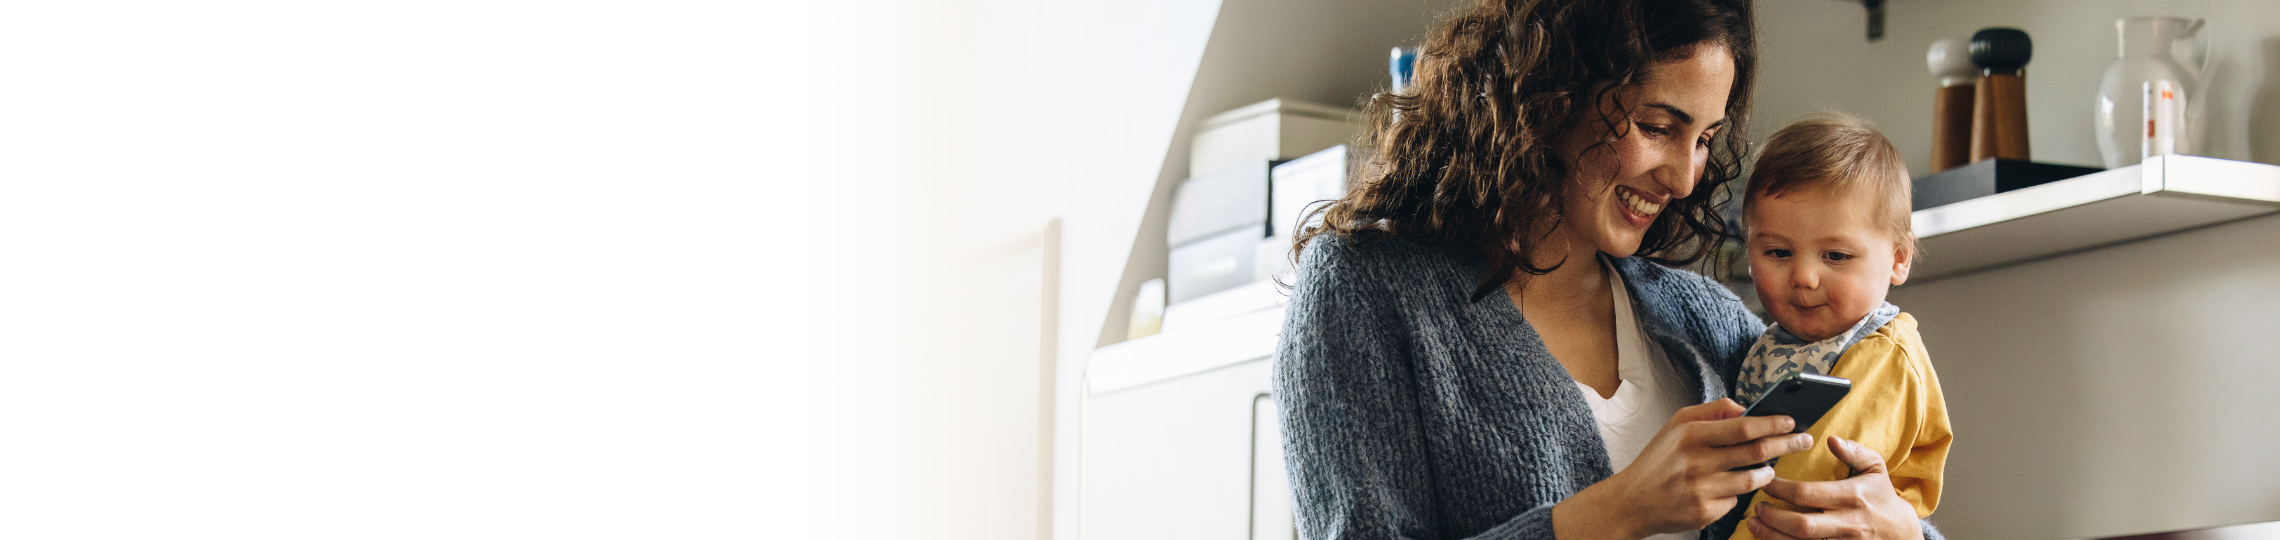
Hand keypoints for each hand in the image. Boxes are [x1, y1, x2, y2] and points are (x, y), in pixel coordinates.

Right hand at [1554, 399, 1814, 539]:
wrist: (1632, 501)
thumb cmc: (1659, 460)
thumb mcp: (1676, 425)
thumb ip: (1711, 411)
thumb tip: (1745, 407)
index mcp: (1689, 435)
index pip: (1742, 427)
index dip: (1771, 423)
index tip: (1791, 420)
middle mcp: (1696, 462)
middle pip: (1755, 451)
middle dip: (1786, 444)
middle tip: (1804, 440)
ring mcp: (1701, 490)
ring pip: (1753, 479)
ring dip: (1769, 472)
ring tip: (1770, 467)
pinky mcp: (1705, 512)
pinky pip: (1736, 499)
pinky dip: (1741, 491)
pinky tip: (1735, 486)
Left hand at [1745, 436, 1924, 539]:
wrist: (1904, 535)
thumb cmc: (1882, 498)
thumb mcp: (1875, 469)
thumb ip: (1854, 452)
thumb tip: (1831, 439)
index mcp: (1852, 497)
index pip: (1807, 493)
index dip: (1780, 489)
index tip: (1766, 483)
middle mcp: (1847, 524)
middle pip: (1801, 525)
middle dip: (1773, 517)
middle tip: (1757, 508)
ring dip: (1772, 536)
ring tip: (1755, 525)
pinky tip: (1772, 539)